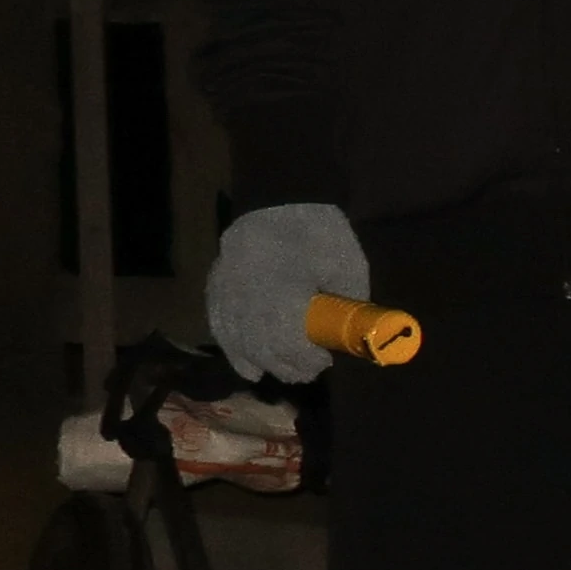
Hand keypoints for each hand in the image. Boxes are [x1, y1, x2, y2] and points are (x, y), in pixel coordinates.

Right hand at [207, 202, 366, 384]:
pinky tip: (252, 370)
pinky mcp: (215, 292)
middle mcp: (249, 304)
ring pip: (242, 346)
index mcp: (282, 298)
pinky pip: (221, 332)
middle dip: (290, 367)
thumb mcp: (347, 264)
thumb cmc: (316, 231)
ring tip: (289, 370)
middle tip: (313, 368)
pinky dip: (236, 354)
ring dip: (266, 364)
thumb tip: (355, 330)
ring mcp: (228, 298)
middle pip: (265, 351)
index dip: (308, 360)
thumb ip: (350, 300)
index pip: (290, 346)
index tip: (325, 360)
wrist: (277, 198)